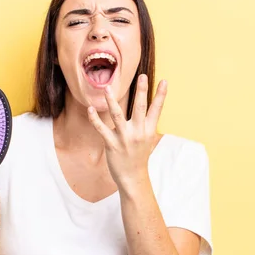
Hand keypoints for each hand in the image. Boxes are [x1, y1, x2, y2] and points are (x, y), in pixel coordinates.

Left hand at [87, 74, 166, 188]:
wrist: (133, 178)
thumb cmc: (139, 156)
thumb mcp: (148, 139)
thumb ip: (147, 124)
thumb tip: (150, 109)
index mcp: (149, 130)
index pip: (156, 109)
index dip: (160, 95)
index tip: (164, 81)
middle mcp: (138, 132)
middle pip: (140, 108)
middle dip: (141, 92)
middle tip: (141, 76)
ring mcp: (124, 138)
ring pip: (117, 116)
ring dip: (111, 101)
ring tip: (107, 88)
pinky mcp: (112, 144)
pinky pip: (101, 129)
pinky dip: (95, 119)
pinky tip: (90, 109)